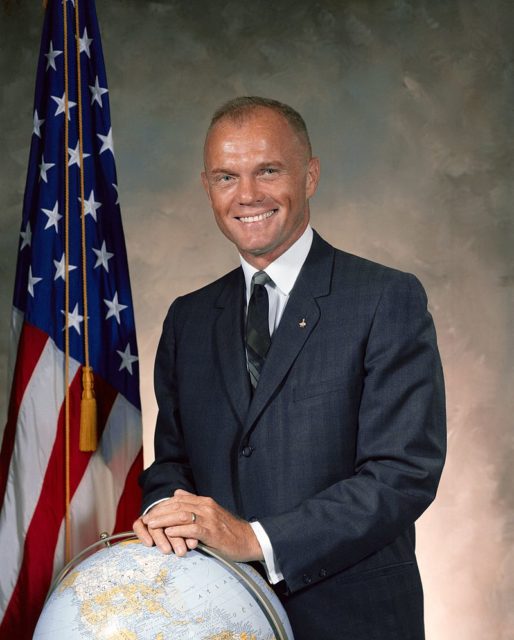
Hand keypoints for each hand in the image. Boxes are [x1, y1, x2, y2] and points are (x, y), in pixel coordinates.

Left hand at [139, 489, 263, 561]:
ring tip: (151, 525)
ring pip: (181, 514)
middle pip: (177, 505)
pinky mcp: (212, 532)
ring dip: (164, 520)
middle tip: (145, 520)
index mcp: (205, 501)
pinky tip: (169, 533)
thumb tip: (177, 494)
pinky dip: (178, 530)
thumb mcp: (211, 513)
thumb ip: (194, 503)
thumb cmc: (229, 530)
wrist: (249, 540)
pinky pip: (192, 528)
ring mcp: (209, 518)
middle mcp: (206, 506)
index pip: (178, 499)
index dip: (162, 506)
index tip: (150, 513)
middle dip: (159, 512)